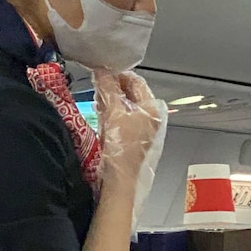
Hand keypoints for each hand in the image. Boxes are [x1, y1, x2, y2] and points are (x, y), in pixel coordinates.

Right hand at [93, 69, 162, 188]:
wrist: (121, 179)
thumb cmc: (122, 146)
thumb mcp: (113, 111)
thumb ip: (108, 88)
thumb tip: (101, 70)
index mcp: (154, 107)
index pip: (136, 81)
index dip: (118, 74)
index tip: (101, 72)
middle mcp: (154, 116)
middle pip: (131, 93)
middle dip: (113, 88)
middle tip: (96, 85)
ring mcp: (146, 129)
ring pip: (126, 107)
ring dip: (111, 101)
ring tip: (96, 99)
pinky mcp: (137, 139)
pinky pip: (124, 120)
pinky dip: (113, 114)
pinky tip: (101, 115)